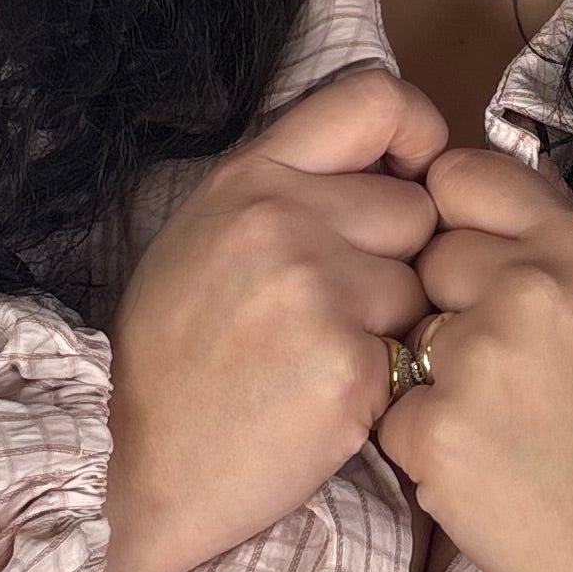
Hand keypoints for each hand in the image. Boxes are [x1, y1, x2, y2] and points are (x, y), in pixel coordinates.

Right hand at [103, 64, 447, 571]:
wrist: (148, 473)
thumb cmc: (181, 359)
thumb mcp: (207, 238)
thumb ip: (288, 188)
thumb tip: (390, 162)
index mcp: (248, 178)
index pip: (374, 98)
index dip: (417, 130)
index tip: (416, 171)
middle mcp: (282, 220)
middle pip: (417, 207)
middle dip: (399, 257)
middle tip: (339, 308)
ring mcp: (317, 292)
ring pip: (425, 285)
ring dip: (397, 325)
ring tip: (325, 357)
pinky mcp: (351, 367)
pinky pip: (417, 354)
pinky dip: (390, 382)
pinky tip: (330, 401)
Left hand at [372, 145, 572, 571]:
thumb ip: (550, 235)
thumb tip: (467, 184)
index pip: (460, 177)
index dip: (456, 220)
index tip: (475, 262)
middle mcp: (526, 289)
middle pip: (428, 259)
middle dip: (451, 304)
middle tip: (508, 365)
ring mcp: (475, 360)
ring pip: (407, 335)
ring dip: (435, 374)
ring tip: (500, 419)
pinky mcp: (434, 431)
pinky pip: (391, 409)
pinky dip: (423, 439)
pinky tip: (480, 461)